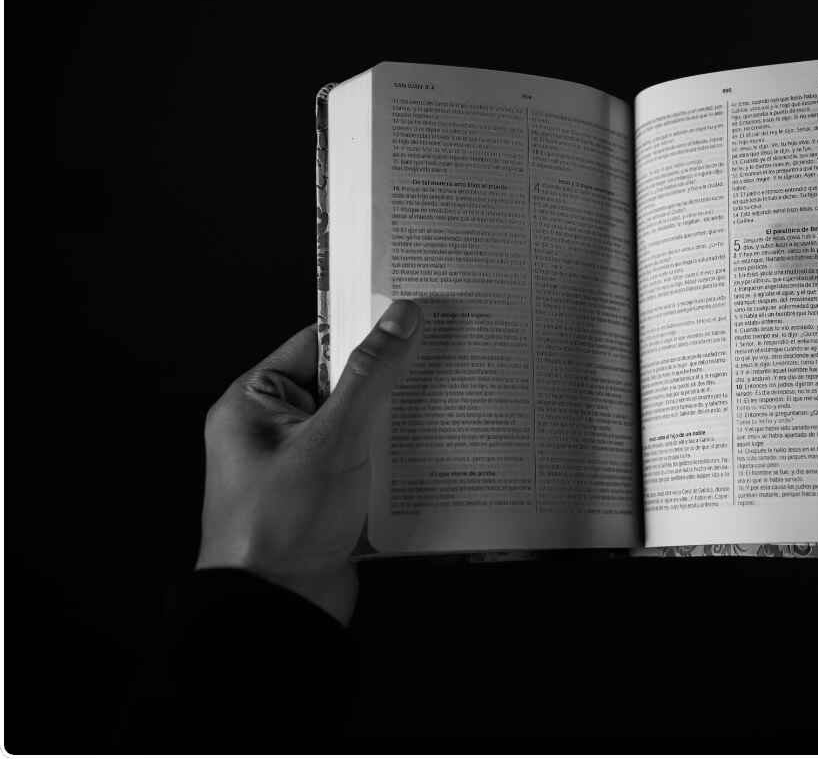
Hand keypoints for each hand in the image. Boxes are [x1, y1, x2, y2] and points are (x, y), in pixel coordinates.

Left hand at [198, 300, 423, 624]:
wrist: (279, 614)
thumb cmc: (282, 526)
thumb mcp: (332, 440)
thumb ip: (370, 376)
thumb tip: (402, 317)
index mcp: (254, 403)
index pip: (317, 344)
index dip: (366, 327)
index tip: (415, 311)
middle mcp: (275, 430)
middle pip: (346, 383)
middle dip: (394, 375)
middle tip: (447, 350)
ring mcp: (305, 466)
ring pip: (364, 424)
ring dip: (402, 418)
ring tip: (454, 396)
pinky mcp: (331, 498)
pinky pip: (371, 461)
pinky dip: (401, 456)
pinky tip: (441, 447)